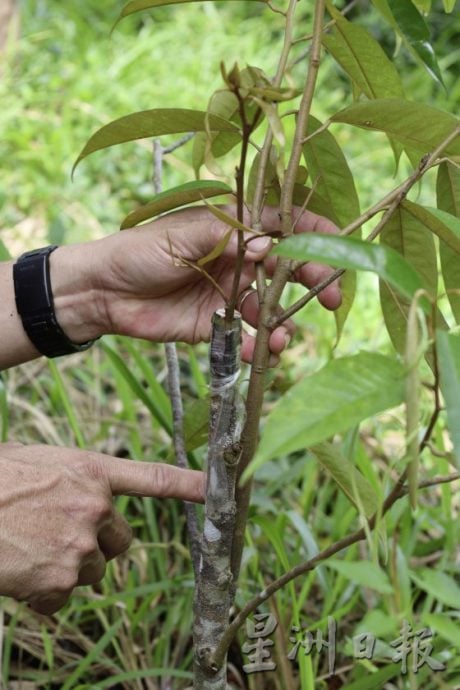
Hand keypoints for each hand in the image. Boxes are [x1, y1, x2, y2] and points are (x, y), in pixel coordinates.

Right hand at [0, 442, 203, 613]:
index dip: (191, 485)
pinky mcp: (58, 583)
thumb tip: (88, 497)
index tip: (219, 488)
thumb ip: (77, 480)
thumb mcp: (42, 463)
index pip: (154, 478)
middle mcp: (94, 508)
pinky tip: (20, 570)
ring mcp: (78, 547)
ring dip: (69, 568)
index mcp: (92, 472)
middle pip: (120, 542)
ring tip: (31, 548)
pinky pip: (62, 598)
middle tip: (60, 535)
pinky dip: (44, 593)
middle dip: (98, 544)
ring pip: (92, 572)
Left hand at [51, 206, 340, 362]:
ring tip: (282, 336)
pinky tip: (263, 353)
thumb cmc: (141, 251)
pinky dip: (259, 346)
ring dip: (284, 322)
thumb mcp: (183, 236)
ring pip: (272, 307)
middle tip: (330, 298)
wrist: (106, 292)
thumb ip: (227, 239)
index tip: (341, 247)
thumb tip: (267, 246)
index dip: (315, 234)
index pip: (284, 226)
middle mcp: (241, 260)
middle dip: (314, 282)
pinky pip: (249, 336)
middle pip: (288, 269)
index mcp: (234, 229)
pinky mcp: (219, 324)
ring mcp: (232, 293)